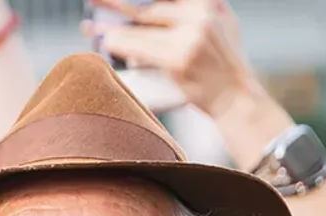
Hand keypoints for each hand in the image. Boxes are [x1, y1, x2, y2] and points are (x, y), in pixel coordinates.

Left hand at [84, 0, 261, 118]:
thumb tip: (163, 4)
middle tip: (92, 0)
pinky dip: (121, 45)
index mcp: (208, 4)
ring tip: (88, 27)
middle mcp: (200, 17)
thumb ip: (199, 8)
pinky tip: (105, 43)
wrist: (236, 96)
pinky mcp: (178, 60)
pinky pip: (141, 49)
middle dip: (117, 4)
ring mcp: (189, 38)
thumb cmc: (225, 63)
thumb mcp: (223, 23)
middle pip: (149, 7)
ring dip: (110, 28)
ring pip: (140, 28)